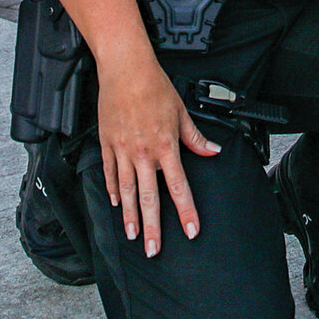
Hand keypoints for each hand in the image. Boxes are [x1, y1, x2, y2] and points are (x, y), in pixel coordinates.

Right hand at [97, 55, 219, 255]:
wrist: (125, 69)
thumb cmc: (154, 86)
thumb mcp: (181, 112)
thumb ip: (195, 137)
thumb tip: (212, 150)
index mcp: (166, 146)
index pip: (179, 186)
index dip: (186, 211)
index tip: (190, 230)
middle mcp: (143, 153)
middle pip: (150, 198)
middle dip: (152, 227)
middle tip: (152, 250)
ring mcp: (122, 150)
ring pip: (127, 191)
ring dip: (130, 216)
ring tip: (132, 235)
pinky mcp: (107, 144)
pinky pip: (109, 173)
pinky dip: (112, 191)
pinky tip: (116, 204)